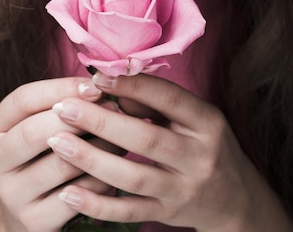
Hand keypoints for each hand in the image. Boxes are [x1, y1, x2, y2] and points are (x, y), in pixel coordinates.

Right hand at [0, 77, 117, 231]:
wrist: (32, 213)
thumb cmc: (43, 154)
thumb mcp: (39, 124)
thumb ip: (60, 102)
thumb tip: (99, 84)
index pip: (22, 99)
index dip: (60, 88)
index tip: (94, 86)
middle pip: (34, 132)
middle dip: (77, 117)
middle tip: (112, 109)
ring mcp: (11, 195)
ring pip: (59, 164)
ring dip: (97, 147)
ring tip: (120, 135)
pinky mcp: (34, 222)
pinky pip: (75, 195)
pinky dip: (99, 179)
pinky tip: (114, 168)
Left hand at [46, 74, 292, 231]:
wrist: (234, 197)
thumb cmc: (205, 143)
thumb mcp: (195, 116)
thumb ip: (157, 100)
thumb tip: (114, 86)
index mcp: (207, 123)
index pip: (168, 99)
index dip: (130, 85)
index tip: (94, 77)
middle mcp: (198, 158)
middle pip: (145, 139)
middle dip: (100, 122)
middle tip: (64, 107)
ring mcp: (183, 191)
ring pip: (132, 178)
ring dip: (91, 160)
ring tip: (58, 142)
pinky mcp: (168, 215)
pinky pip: (128, 213)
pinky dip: (97, 205)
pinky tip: (69, 193)